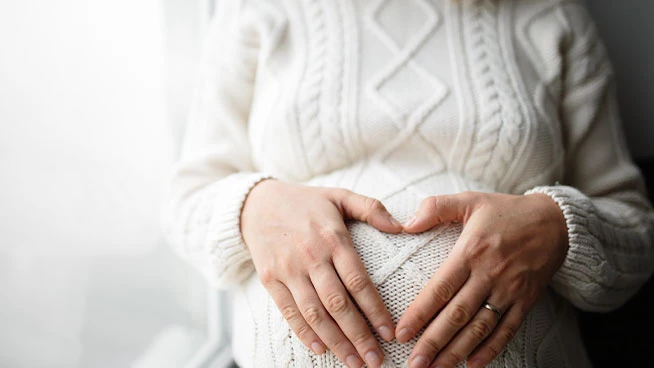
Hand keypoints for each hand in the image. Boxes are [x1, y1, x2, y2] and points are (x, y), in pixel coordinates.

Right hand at [241, 180, 402, 367]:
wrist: (256, 203)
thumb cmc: (305, 202)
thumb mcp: (339, 195)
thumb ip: (371, 208)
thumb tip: (402, 225)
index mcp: (332, 238)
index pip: (357, 280)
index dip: (375, 309)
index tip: (391, 332)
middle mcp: (310, 256)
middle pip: (337, 303)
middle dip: (358, 335)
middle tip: (376, 360)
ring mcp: (288, 270)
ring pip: (314, 313)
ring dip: (335, 341)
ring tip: (354, 362)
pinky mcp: (270, 279)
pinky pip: (288, 311)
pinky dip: (304, 333)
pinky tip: (321, 349)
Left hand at [395, 191, 568, 367]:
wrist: (556, 221)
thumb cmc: (505, 211)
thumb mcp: (470, 200)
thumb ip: (436, 208)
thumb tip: (405, 224)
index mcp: (471, 252)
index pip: (440, 288)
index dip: (420, 313)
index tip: (401, 333)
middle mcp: (489, 274)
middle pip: (457, 315)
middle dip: (433, 342)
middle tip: (414, 364)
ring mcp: (509, 290)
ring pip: (479, 328)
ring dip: (456, 352)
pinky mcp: (526, 301)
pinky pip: (507, 329)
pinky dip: (491, 349)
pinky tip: (473, 365)